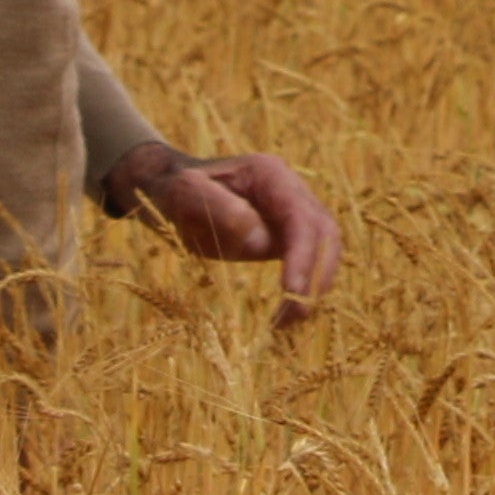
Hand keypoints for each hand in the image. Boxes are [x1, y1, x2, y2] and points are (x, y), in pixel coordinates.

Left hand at [125, 149, 343, 322]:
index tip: (291, 290)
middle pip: (324, 233)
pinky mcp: (285, 236)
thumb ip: (223, 211)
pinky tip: (286, 313)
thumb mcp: (186, 194)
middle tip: (296, 314)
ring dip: (313, 286)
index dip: (302, 254)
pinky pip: (306, 261)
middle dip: (317, 274)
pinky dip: (303, 287)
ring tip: (288, 320)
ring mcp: (291, 213)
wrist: (170, 189)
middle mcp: (290, 191)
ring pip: (323, 249)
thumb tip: (263, 242)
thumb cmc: (175, 190)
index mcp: (271, 175)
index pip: (301, 217)